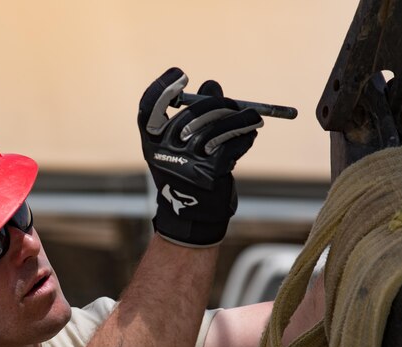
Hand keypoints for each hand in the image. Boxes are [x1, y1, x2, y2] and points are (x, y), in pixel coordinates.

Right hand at [138, 67, 262, 245]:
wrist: (192, 215)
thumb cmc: (188, 174)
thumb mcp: (182, 146)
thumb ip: (194, 115)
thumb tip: (212, 86)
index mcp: (152, 142)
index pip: (148, 108)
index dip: (162, 89)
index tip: (180, 75)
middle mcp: (164, 152)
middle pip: (194, 113)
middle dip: (219, 104)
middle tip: (233, 105)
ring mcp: (186, 162)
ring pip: (219, 127)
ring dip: (242, 119)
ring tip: (253, 118)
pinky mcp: (209, 172)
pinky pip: (233, 145)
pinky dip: (245, 138)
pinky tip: (250, 136)